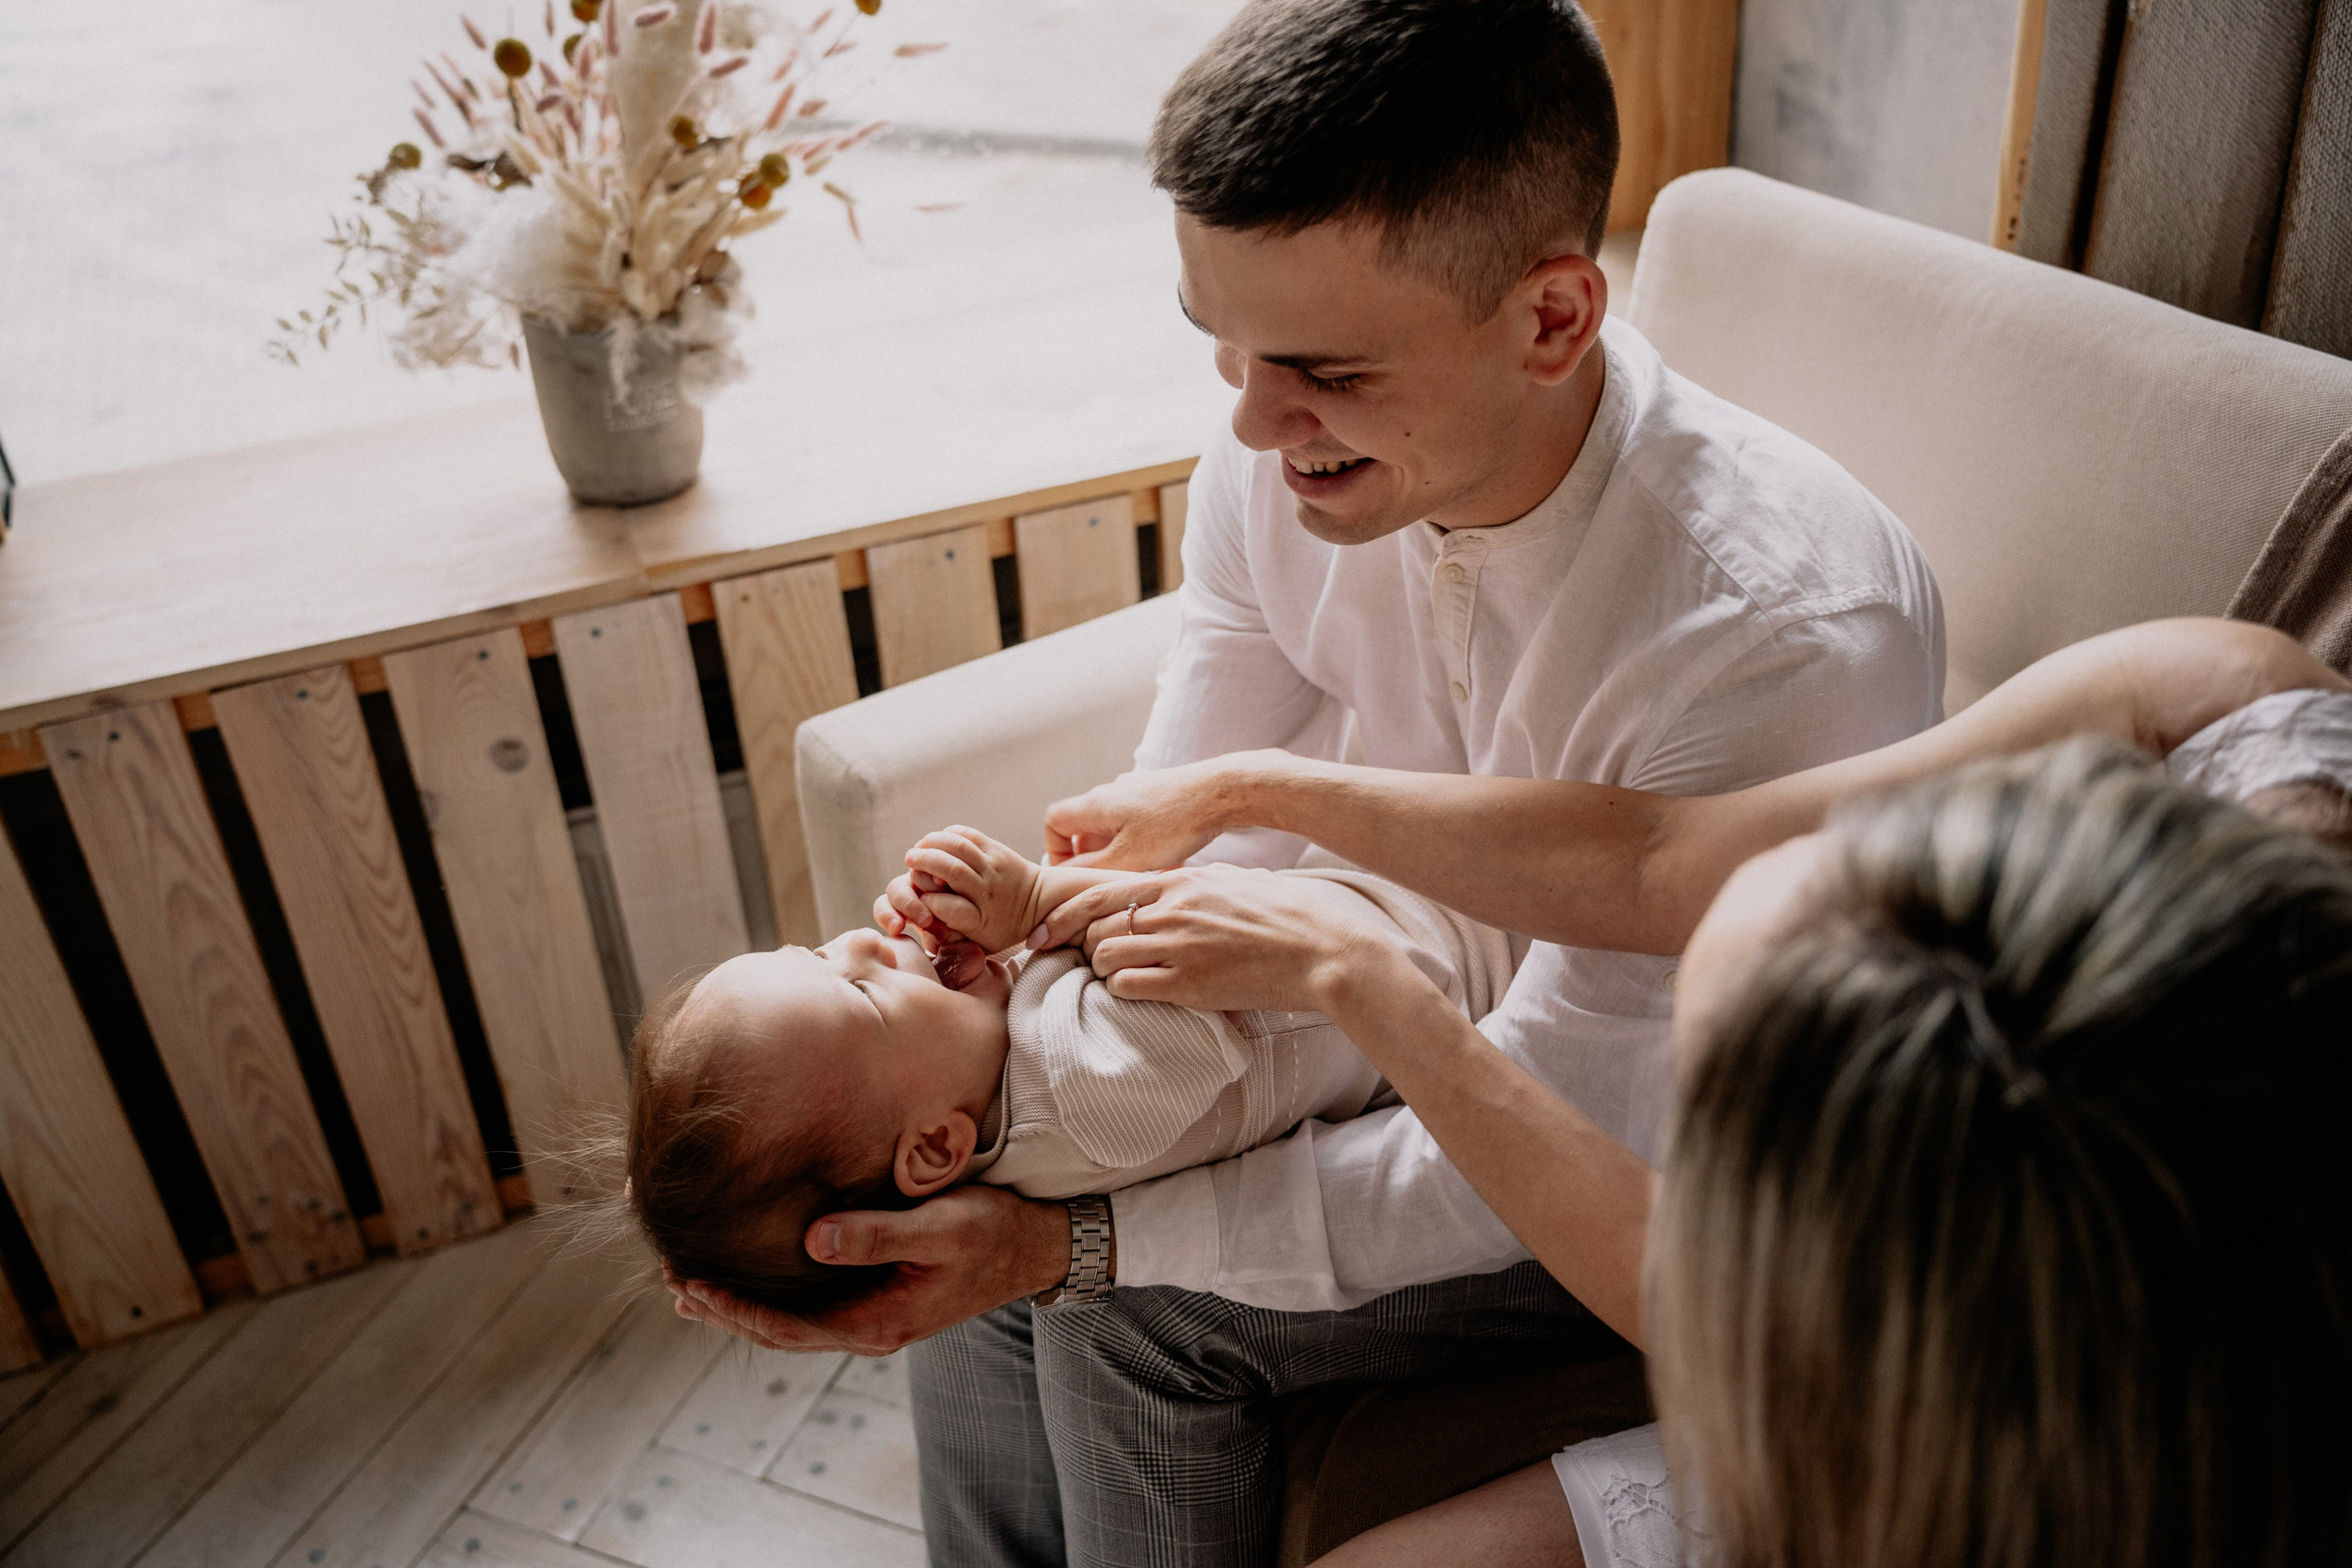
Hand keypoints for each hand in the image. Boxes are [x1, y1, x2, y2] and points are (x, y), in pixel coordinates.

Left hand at [664, 1184, 1069, 1355]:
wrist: (1037, 1247)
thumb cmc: (994, 1231)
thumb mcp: (940, 1228)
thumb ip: (877, 1235)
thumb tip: (812, 1240)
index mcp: (878, 1321)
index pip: (787, 1326)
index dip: (734, 1309)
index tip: (688, 1285)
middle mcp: (869, 1327)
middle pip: (779, 1330)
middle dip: (723, 1310)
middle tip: (671, 1282)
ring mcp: (873, 1316)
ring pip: (791, 1322)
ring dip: (741, 1306)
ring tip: (690, 1287)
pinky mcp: (877, 1297)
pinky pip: (811, 1305)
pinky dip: (772, 1295)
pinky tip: (752, 1276)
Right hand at [875, 826, 1045, 952]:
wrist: (1037, 903)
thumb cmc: (997, 928)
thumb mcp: (976, 945)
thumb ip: (947, 938)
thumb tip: (925, 929)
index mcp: (980, 921)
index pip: (943, 906)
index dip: (923, 900)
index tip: (919, 899)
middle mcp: (988, 892)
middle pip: (950, 870)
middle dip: (924, 863)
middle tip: (909, 860)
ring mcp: (994, 868)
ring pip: (958, 847)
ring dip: (932, 844)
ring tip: (918, 849)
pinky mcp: (997, 849)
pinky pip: (968, 834)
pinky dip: (947, 834)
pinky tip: (937, 841)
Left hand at [1032, 864, 1401, 1013]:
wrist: (1321, 951)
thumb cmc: (1287, 916)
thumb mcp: (1237, 882)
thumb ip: (1201, 882)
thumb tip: (1185, 885)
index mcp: (1180, 882)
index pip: (1099, 892)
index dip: (1063, 914)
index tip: (1044, 931)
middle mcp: (1171, 911)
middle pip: (1094, 927)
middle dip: (1084, 946)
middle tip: (1088, 961)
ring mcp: (1177, 947)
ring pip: (1103, 957)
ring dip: (1103, 970)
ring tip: (1121, 976)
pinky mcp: (1188, 984)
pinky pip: (1126, 986)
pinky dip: (1121, 990)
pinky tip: (1139, 991)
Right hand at [1043, 755, 1262, 868]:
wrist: (1225, 792)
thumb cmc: (1175, 822)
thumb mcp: (1128, 856)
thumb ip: (1092, 871)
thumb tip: (1064, 880)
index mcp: (1096, 804)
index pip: (1054, 821)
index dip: (1055, 850)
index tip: (1072, 874)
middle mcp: (1113, 795)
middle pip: (1087, 831)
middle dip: (1097, 861)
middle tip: (1113, 884)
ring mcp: (1139, 795)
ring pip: (1119, 833)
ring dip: (1126, 859)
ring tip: (1145, 878)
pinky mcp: (1164, 799)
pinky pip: (1144, 829)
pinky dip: (1150, 850)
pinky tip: (1172, 867)